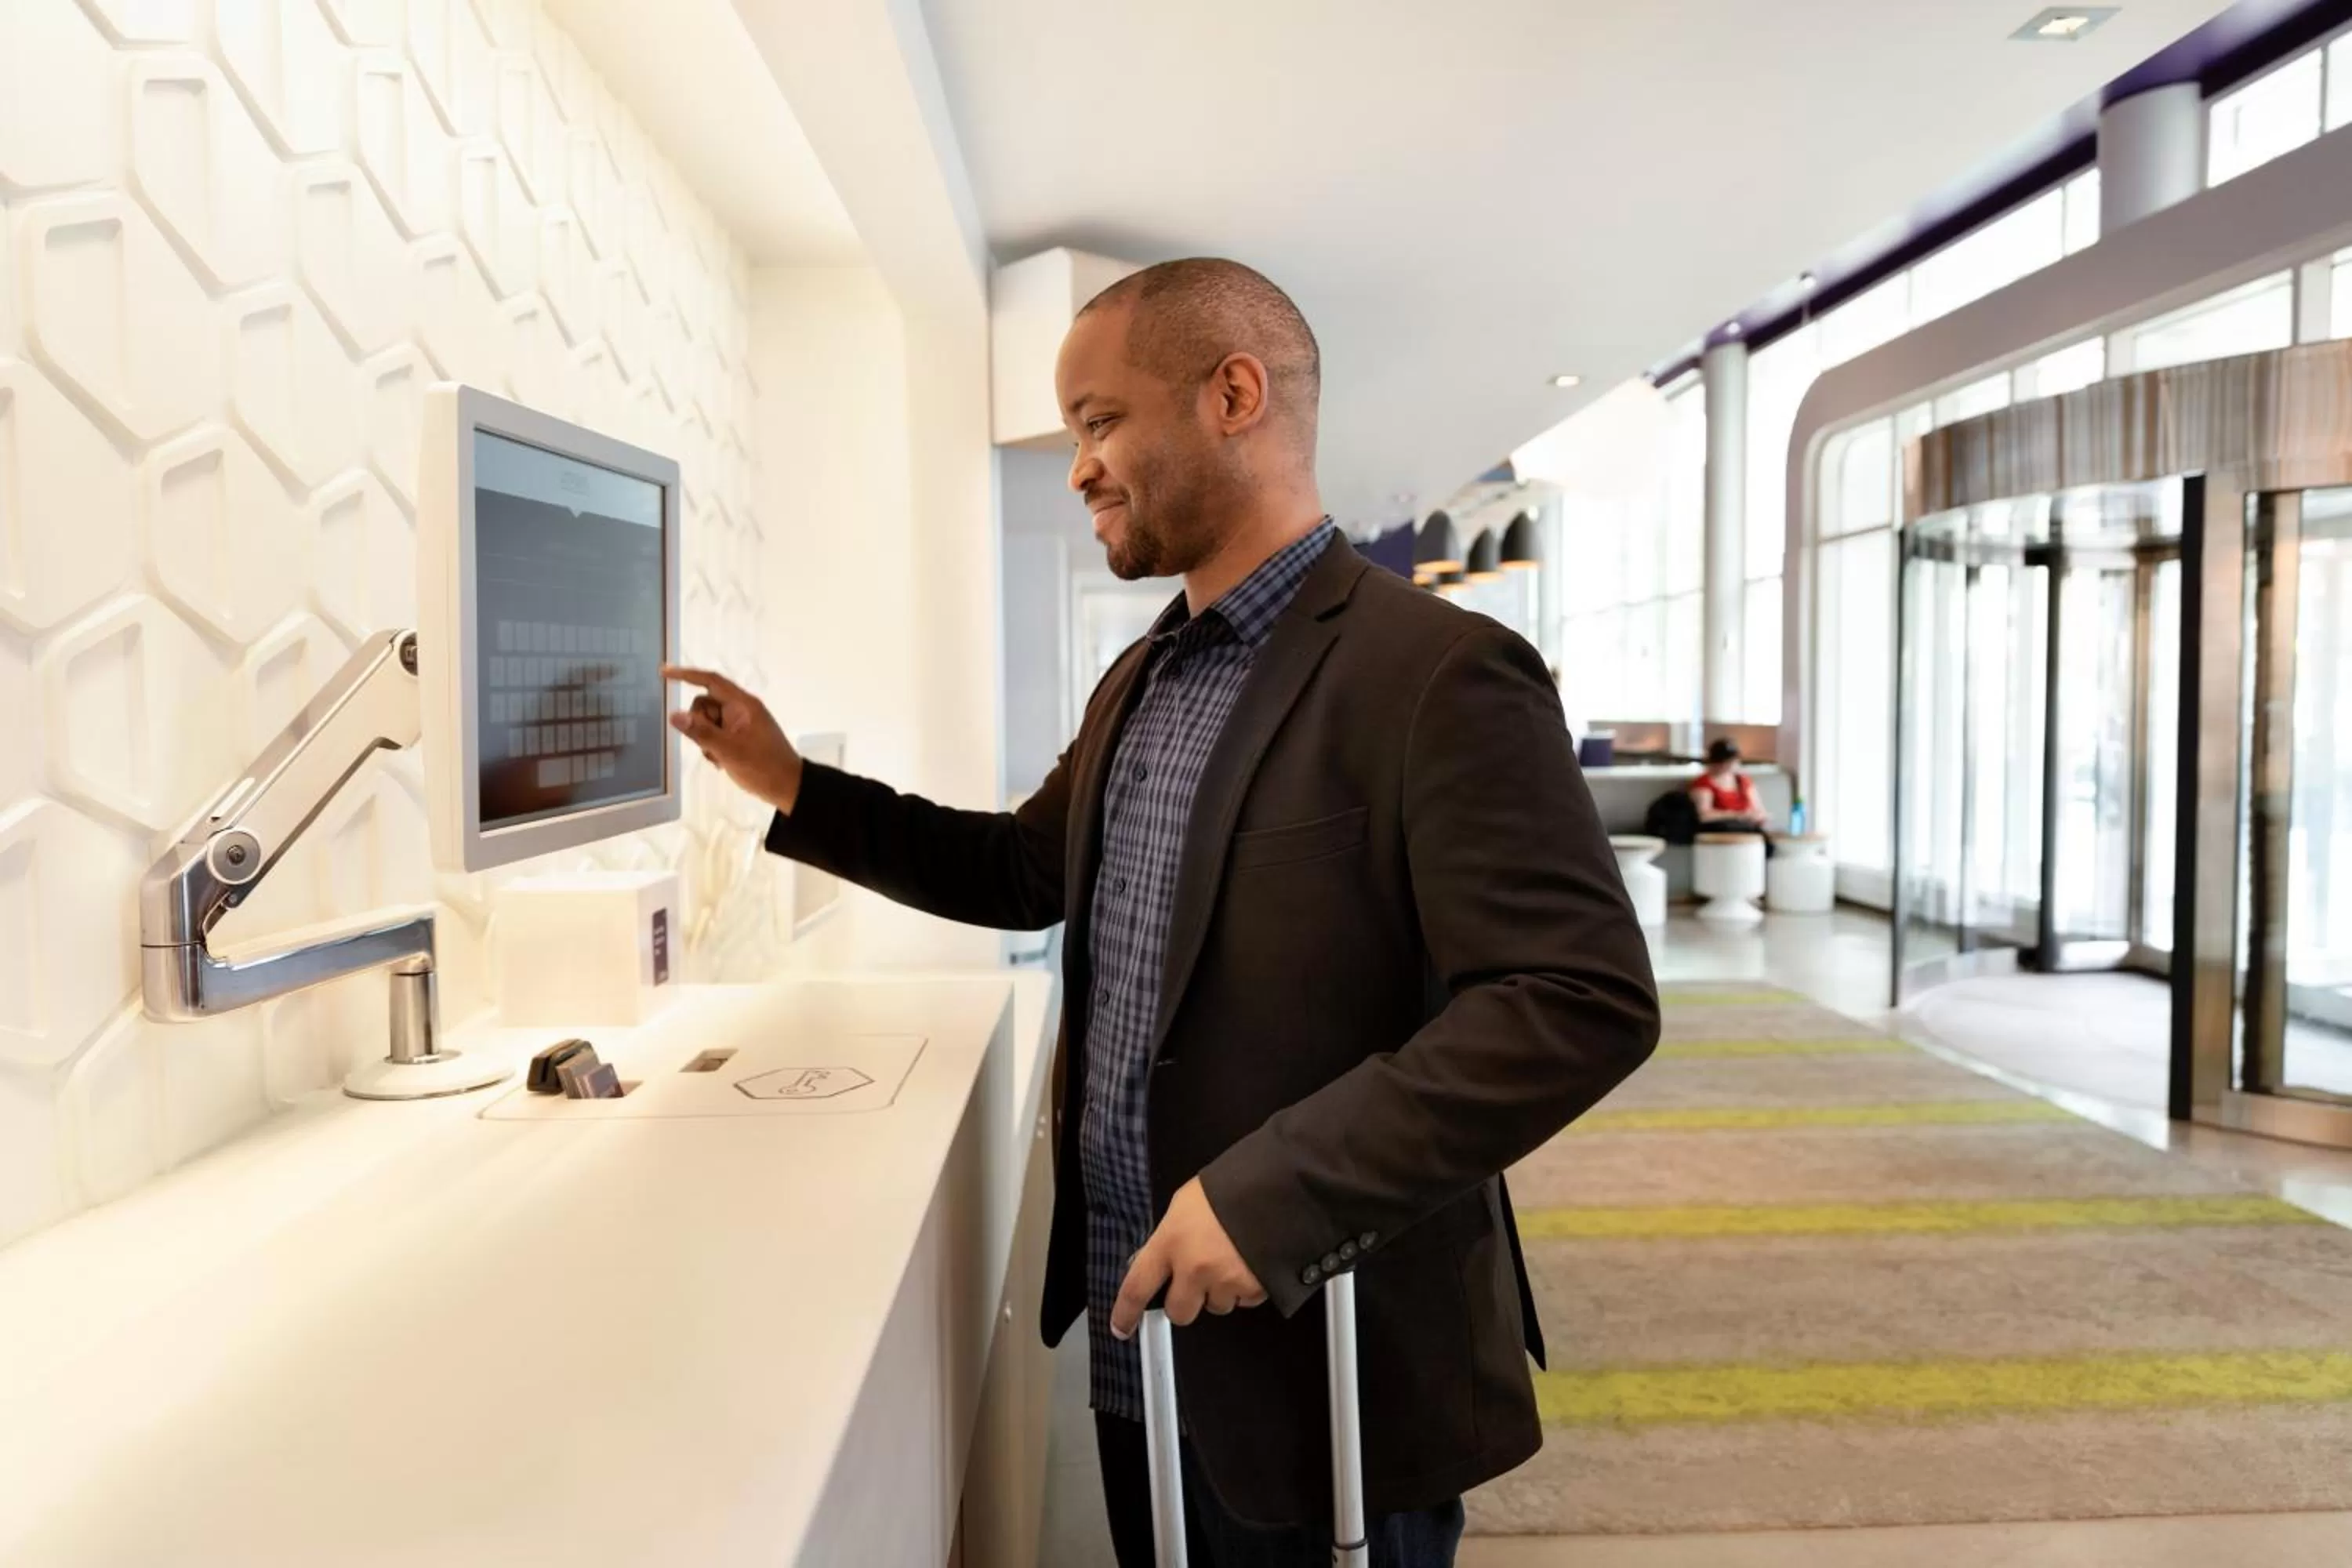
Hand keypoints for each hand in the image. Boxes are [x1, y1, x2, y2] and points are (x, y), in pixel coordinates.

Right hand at [664, 665, 804, 813]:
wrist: (788, 787)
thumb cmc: (763, 767)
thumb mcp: (729, 750)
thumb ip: (701, 732)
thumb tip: (674, 715)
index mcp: (742, 704)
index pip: (710, 681)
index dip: (686, 675)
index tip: (664, 673)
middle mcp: (740, 709)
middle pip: (704, 705)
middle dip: (700, 725)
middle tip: (712, 747)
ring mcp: (739, 723)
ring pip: (707, 722)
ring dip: (705, 740)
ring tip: (720, 758)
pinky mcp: (738, 737)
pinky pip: (714, 735)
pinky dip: (712, 747)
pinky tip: (722, 762)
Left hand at [1110, 1177, 1266, 1336]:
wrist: (1276, 1188)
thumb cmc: (1225, 1190)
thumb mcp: (1183, 1206)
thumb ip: (1166, 1238)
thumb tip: (1149, 1262)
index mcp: (1170, 1242)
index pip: (1137, 1287)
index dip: (1126, 1312)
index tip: (1121, 1328)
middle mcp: (1194, 1268)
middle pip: (1179, 1312)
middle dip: (1186, 1302)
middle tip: (1197, 1280)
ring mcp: (1225, 1281)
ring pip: (1215, 1307)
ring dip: (1219, 1292)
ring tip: (1232, 1259)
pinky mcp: (1254, 1289)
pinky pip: (1244, 1301)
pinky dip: (1245, 1288)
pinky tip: (1250, 1262)